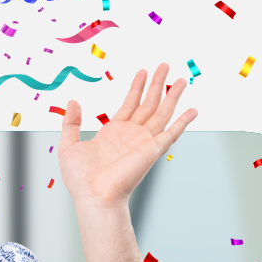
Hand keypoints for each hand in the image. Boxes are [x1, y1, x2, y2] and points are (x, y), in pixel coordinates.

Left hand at [58, 63, 198, 210]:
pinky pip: (171, 133)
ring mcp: (144, 141)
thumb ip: (71, 122)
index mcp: (114, 132)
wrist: (93, 195)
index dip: (137, 87)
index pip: (130, 104)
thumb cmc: (81, 179)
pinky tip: (193, 110)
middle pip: (149, 103)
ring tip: (181, 79)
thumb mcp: (68, 144)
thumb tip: (73, 102)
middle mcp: (131, 135)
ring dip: (172, 95)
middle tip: (165, 65)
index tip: (143, 71)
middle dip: (157, 84)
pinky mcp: (152, 150)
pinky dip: (183, 121)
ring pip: (162, 112)